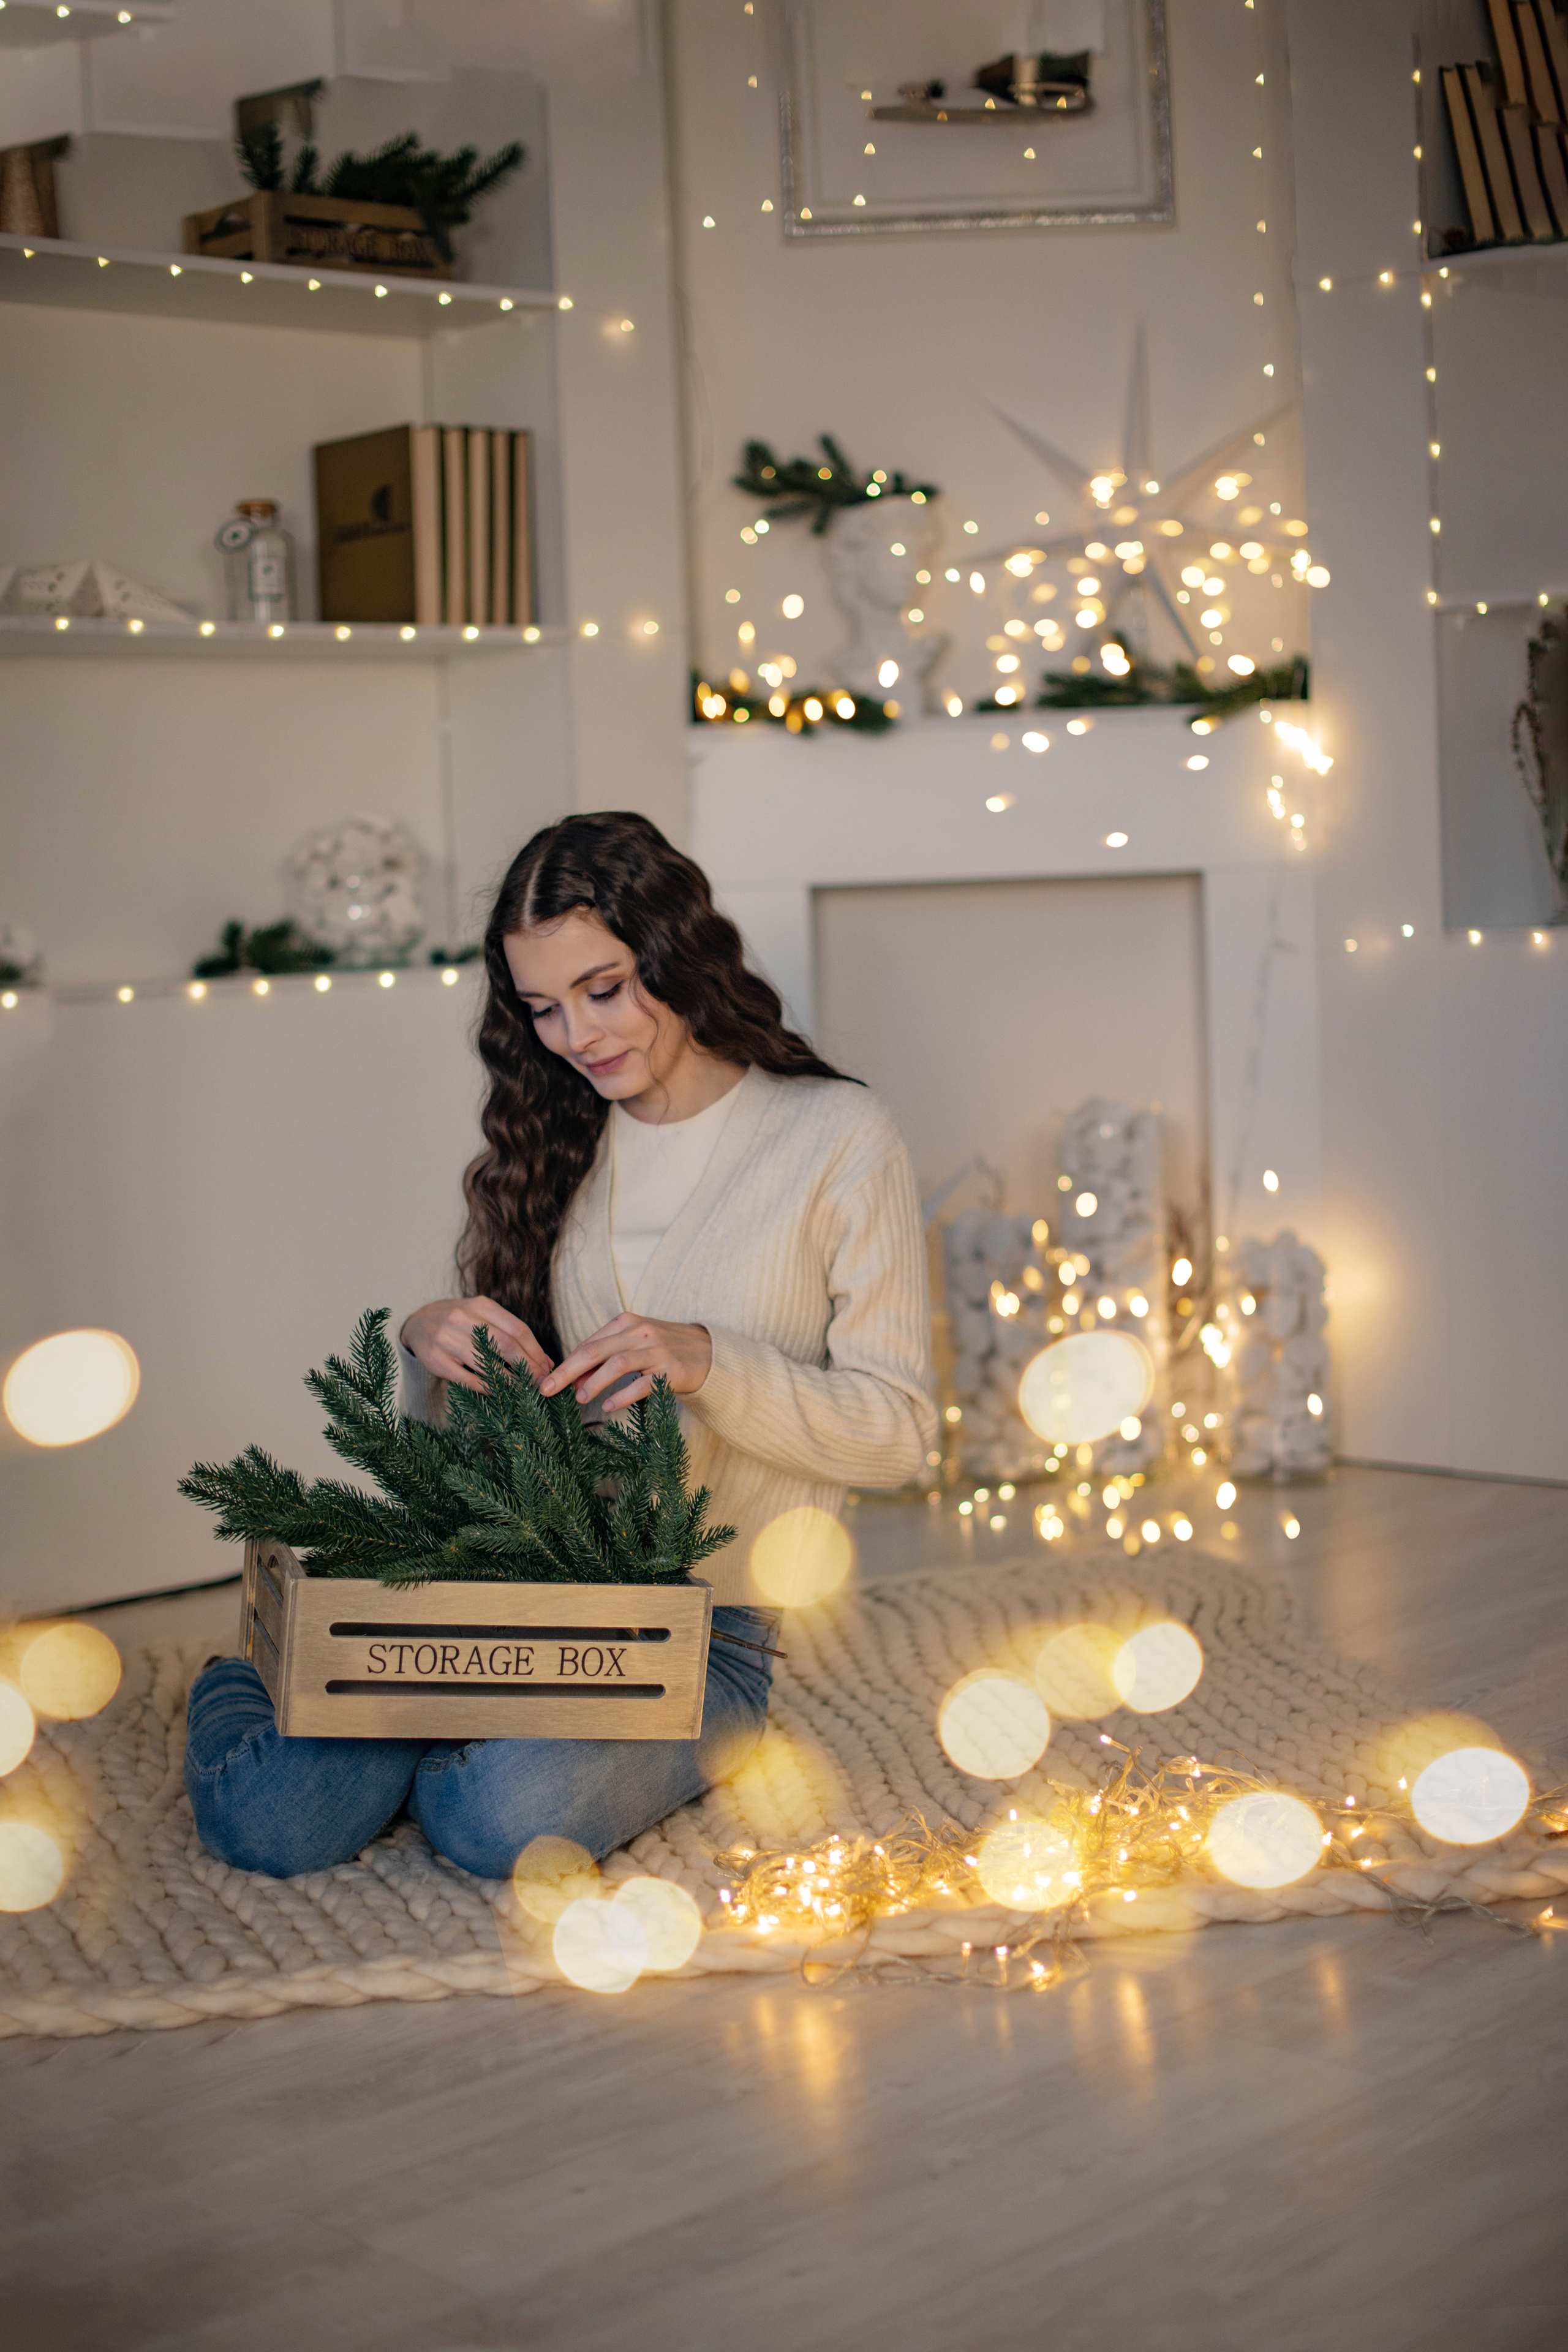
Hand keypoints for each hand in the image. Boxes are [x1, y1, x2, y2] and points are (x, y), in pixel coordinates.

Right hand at [399, 1296, 553, 1391]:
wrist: (418, 1323)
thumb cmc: (460, 1321)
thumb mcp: (483, 1316)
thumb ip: (511, 1333)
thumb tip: (545, 1361)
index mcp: (480, 1306)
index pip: (518, 1330)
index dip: (536, 1351)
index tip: (547, 1367)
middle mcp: (462, 1319)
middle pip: (506, 1346)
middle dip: (528, 1366)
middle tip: (541, 1382)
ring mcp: (447, 1340)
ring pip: (487, 1364)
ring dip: (510, 1380)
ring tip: (525, 1389)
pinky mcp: (436, 1361)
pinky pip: (468, 1380)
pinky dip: (487, 1387)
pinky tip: (500, 1392)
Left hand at [540, 1314, 712, 1410]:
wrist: (708, 1352)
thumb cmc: (663, 1349)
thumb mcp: (634, 1344)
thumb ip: (606, 1356)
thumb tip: (574, 1379)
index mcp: (627, 1322)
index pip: (589, 1343)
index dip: (567, 1363)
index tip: (548, 1380)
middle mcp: (640, 1332)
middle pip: (595, 1350)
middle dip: (567, 1370)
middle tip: (547, 1389)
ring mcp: (656, 1350)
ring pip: (617, 1363)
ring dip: (594, 1382)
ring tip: (579, 1398)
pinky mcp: (670, 1370)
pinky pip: (642, 1384)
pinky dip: (622, 1396)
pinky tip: (608, 1406)